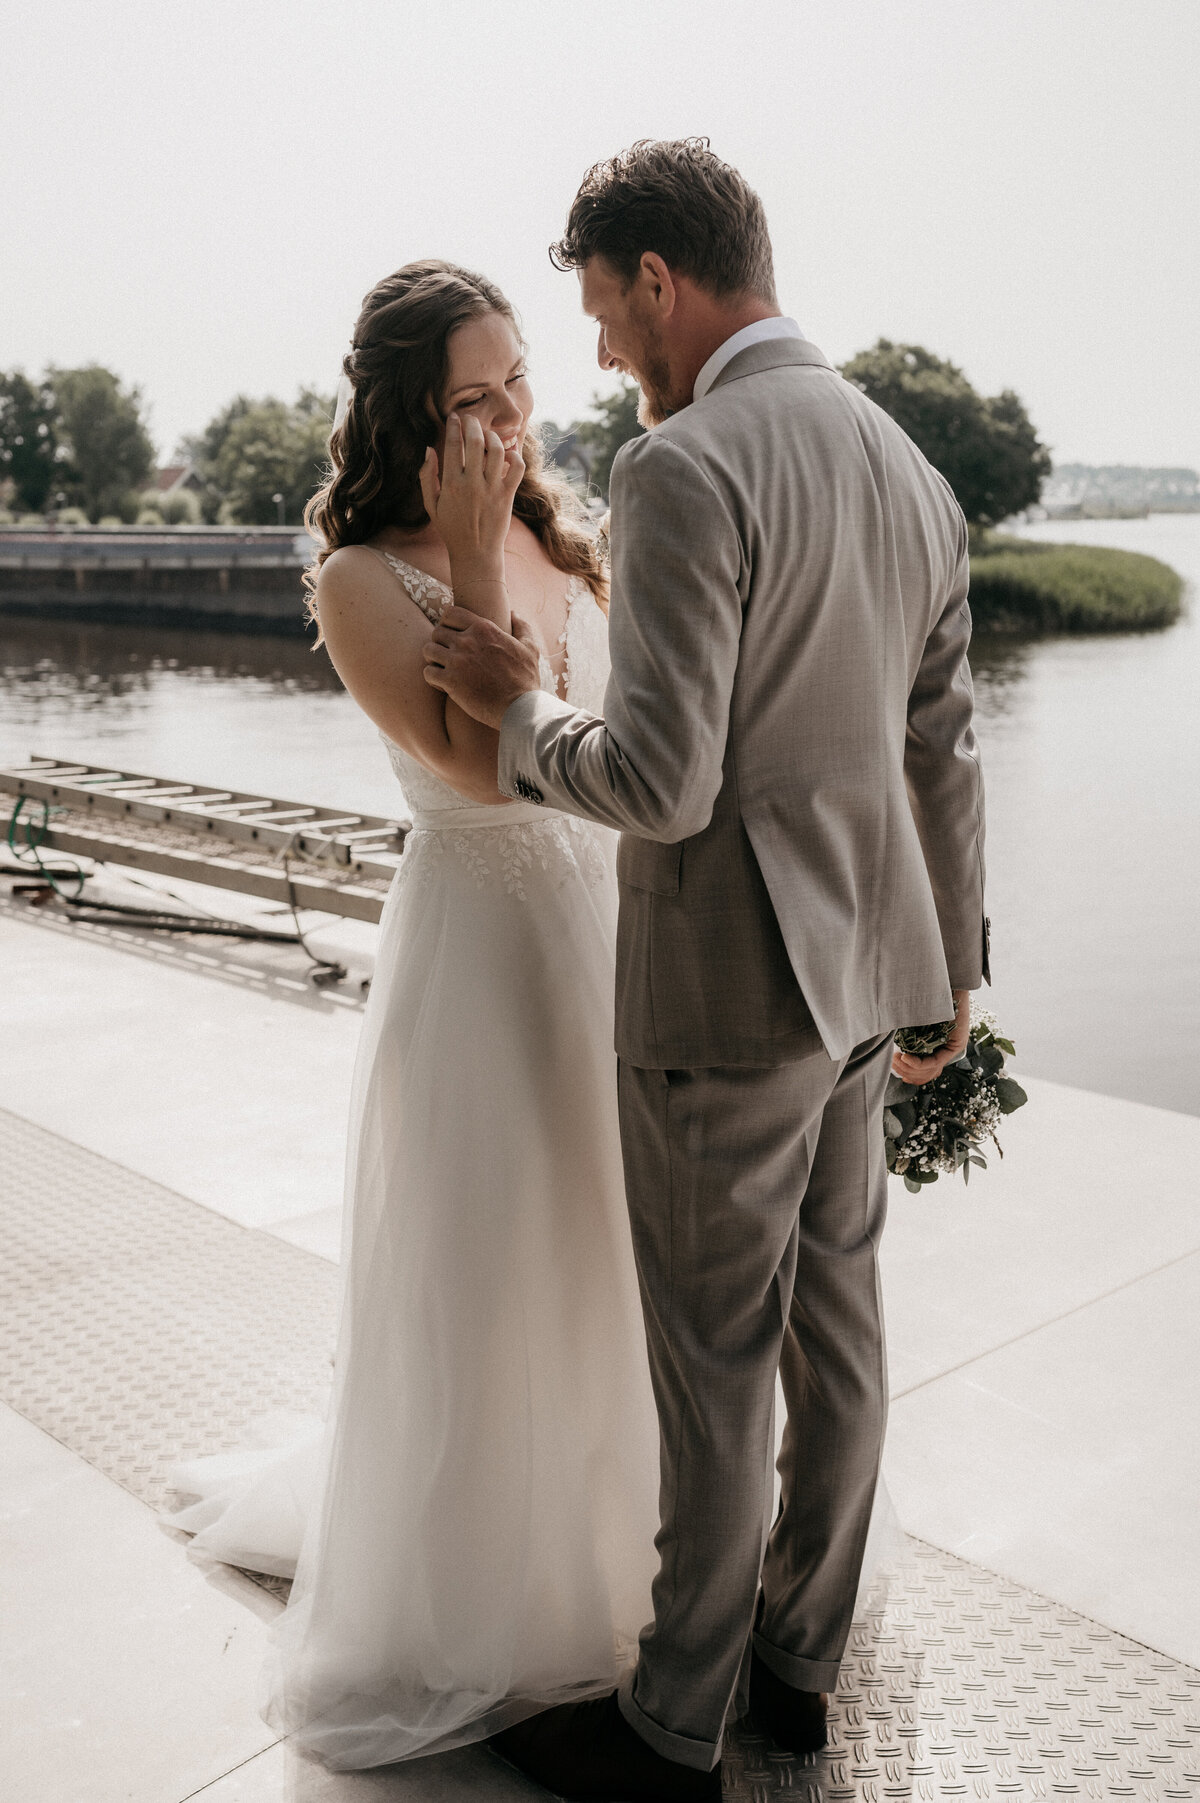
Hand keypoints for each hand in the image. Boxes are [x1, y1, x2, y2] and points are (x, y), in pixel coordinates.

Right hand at [418, 412, 523, 569]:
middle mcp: (472, 484)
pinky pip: (517, 468)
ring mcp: (492, 489)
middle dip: (473, 424)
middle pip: (476, 441)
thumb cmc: (451, 529)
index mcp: (451, 484)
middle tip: (471, 420)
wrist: (475, 554)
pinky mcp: (508, 496)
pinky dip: (515, 455)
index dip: (454, 426)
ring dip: (492, 436)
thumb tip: (428, 449)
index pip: (453, 444)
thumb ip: (427, 476)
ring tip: (487, 435)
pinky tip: (507, 454)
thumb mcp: (431, 504)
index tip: (454, 418)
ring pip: (497, 450)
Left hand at [423, 606, 541, 729]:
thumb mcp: (530, 648)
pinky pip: (428, 672)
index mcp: (484, 629)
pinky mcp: (450, 682)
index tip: (452, 635)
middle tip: (447, 655)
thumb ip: (521, 627)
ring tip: (442, 668)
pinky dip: (432, 678)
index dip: (448, 623)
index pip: (451, 613)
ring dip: (433, 659)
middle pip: (437, 632)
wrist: (519, 708)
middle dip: (440, 642)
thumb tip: (514, 613)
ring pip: (428, 650)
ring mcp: (457, 661)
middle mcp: (467, 641)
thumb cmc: (526, 680)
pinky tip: (442, 684)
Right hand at [892, 988, 969, 1085]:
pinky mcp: (956, 1045)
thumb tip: (891, 1050)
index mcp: (935, 1043)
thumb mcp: (912, 1019)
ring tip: (897, 1059)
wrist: (945, 981)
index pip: (923, 1069)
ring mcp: (952, 1047)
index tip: (894, 1066)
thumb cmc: (924, 995)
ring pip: (930, 1070)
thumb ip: (906, 1034)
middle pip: (926, 1073)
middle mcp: (945, 1048)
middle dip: (906, 1071)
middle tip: (893, 1062)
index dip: (908, 1072)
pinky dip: (918, 1062)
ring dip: (910, 1069)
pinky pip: (935, 1061)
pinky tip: (905, 1057)